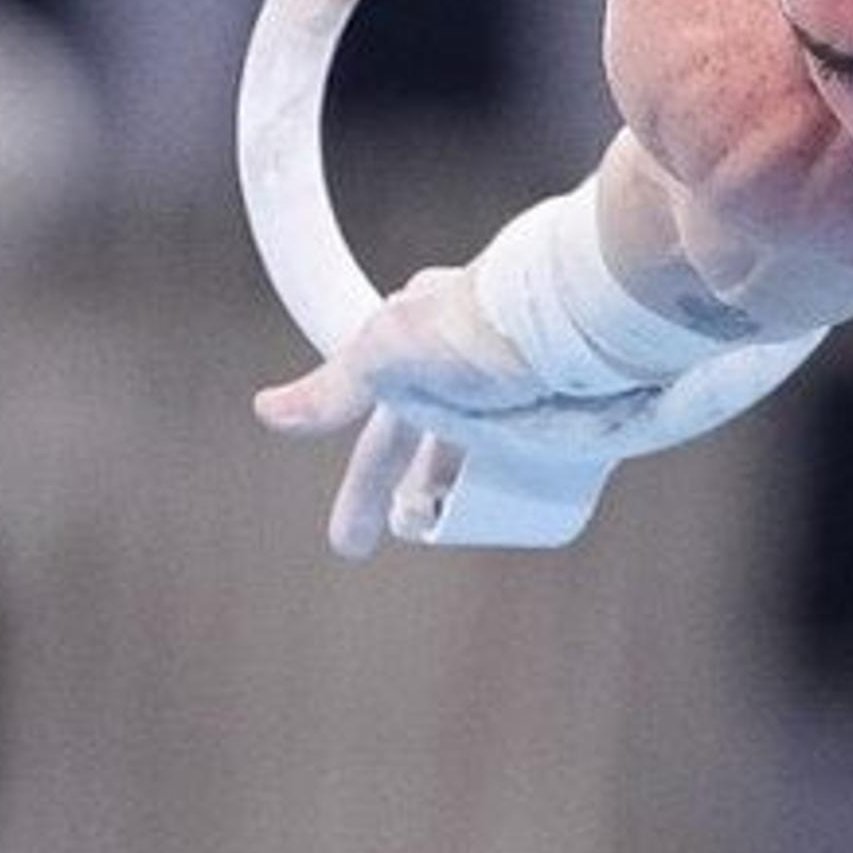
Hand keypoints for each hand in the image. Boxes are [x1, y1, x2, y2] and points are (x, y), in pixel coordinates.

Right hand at [251, 264, 653, 555]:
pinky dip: (530, 486)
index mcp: (422, 347)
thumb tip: (268, 412)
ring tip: (459, 528)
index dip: (366, 484)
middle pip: (436, 448)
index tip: (351, 541)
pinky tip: (524, 512)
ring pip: (490, 455)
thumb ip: (334, 386)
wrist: (584, 311)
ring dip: (470, 498)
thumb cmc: (480, 322)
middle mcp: (472, 366)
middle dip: (416, 497)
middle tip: (409, 537)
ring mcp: (525, 387)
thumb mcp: (390, 351)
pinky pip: (547, 454)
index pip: (380, 430)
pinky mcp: (573, 405)